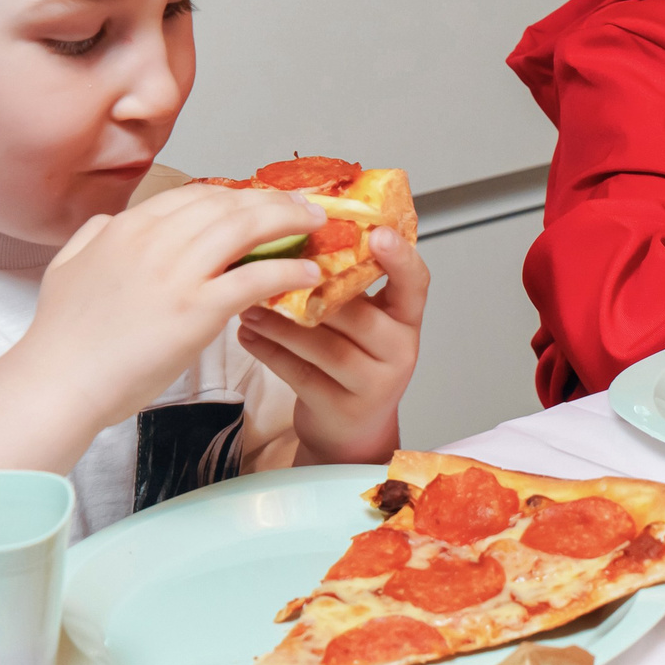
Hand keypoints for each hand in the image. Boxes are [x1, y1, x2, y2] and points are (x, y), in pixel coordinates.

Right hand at [23, 182, 328, 434]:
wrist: (57, 383)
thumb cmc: (62, 338)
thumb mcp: (65, 267)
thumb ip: (91, 237)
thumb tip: (109, 223)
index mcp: (126, 228)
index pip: (195, 195)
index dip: (235, 194)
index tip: (260, 200)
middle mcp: (155, 240)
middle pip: (228, 204)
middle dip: (271, 200)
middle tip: (303, 206)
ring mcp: (177, 273)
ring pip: (247, 228)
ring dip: (289, 222)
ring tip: (315, 228)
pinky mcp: (197, 310)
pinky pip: (256, 277)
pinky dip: (288, 270)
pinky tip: (308, 273)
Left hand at [239, 225, 426, 464]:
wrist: (351, 431)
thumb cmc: (355, 363)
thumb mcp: (366, 324)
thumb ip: (350, 289)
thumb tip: (304, 236)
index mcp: (406, 319)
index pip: (416, 283)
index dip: (400, 258)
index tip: (380, 233)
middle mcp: (398, 351)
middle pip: (358, 315)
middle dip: (313, 291)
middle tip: (274, 266)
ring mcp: (373, 384)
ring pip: (325, 346)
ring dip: (281, 324)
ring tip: (249, 305)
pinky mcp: (340, 408)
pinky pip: (300, 374)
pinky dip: (269, 352)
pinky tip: (248, 334)